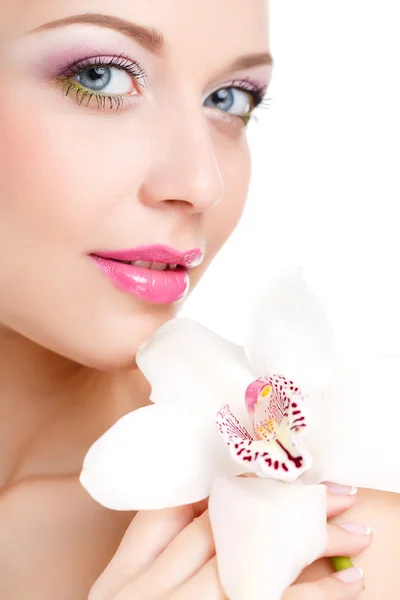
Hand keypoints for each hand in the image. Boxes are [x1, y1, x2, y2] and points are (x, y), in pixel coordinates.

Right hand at [88, 484, 371, 599]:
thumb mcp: (122, 593)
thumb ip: (153, 545)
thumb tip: (204, 498)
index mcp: (123, 578)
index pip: (180, 511)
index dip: (236, 487)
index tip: (278, 475)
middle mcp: (148, 596)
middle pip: (226, 531)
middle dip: (285, 506)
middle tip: (336, 491)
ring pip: (254, 564)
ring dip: (310, 544)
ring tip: (355, 530)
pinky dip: (314, 593)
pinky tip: (347, 582)